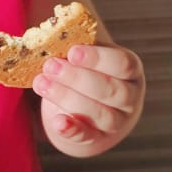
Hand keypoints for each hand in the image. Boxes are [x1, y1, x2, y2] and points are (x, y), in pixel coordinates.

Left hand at [33, 43, 144, 158]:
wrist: (89, 110)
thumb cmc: (86, 73)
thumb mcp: (86, 57)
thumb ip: (74, 46)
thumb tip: (47, 32)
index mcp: (130, 70)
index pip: (123, 64)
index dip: (98, 58)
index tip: (72, 52)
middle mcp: (129, 97)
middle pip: (111, 90)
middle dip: (78, 78)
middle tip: (50, 66)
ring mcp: (117, 121)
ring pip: (101, 114)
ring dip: (68, 98)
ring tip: (41, 84)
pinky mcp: (97, 139)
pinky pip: (87, 136)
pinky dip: (72, 129)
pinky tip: (57, 121)